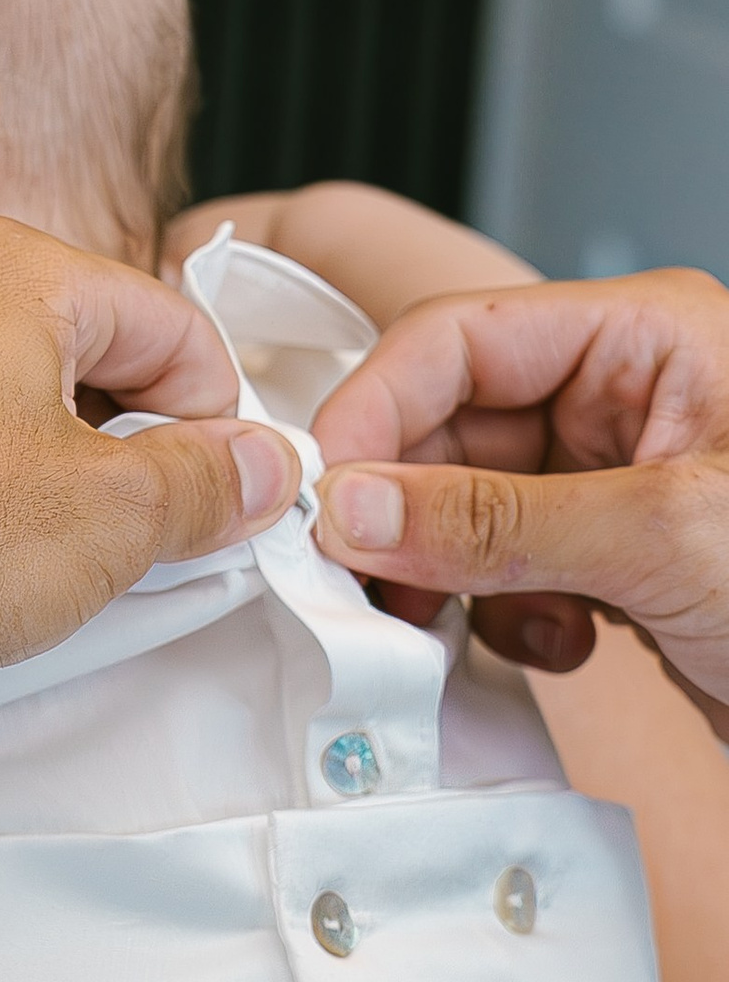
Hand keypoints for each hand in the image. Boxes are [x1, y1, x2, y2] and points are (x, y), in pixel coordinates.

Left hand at [0, 217, 299, 690]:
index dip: (217, 414)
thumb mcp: (109, 516)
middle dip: (121, 445)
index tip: (229, 488)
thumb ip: (205, 483)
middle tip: (140, 537)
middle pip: (74, 354)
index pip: (167, 323)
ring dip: (31, 472)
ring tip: (33, 562)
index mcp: (11, 267)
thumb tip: (254, 466)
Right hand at [314, 270, 728, 737]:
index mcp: (652, 337)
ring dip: (449, 570)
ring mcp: (623, 480)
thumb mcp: (665, 541)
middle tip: (358, 578)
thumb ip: (496, 520)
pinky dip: (503, 612)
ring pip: (468, 502)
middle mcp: (631, 394)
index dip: (376, 406)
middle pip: (452, 419)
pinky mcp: (622, 560)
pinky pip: (509, 567)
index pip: (462, 335)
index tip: (317, 492)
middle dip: (405, 503)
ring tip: (450, 621)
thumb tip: (351, 507)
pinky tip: (556, 645)